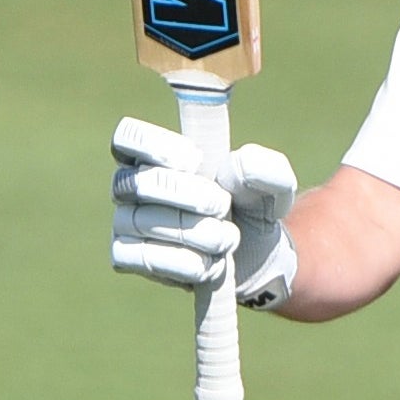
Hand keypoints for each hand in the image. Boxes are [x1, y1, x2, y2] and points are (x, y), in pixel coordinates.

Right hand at [110, 117, 297, 310]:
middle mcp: (132, 185)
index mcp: (157, 153)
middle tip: (224, 206)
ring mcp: (125, 222)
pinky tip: (211, 263)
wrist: (256, 260)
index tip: (195, 159)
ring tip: (230, 239)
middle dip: (191, 196)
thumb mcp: (274, 185)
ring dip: (199, 233)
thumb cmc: (253, 208)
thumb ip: (265, 168)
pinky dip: (186, 262)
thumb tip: (238, 165)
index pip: (129, 136)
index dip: (155, 146)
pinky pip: (145, 257)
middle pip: (140, 183)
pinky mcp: (129, 258)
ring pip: (144, 222)